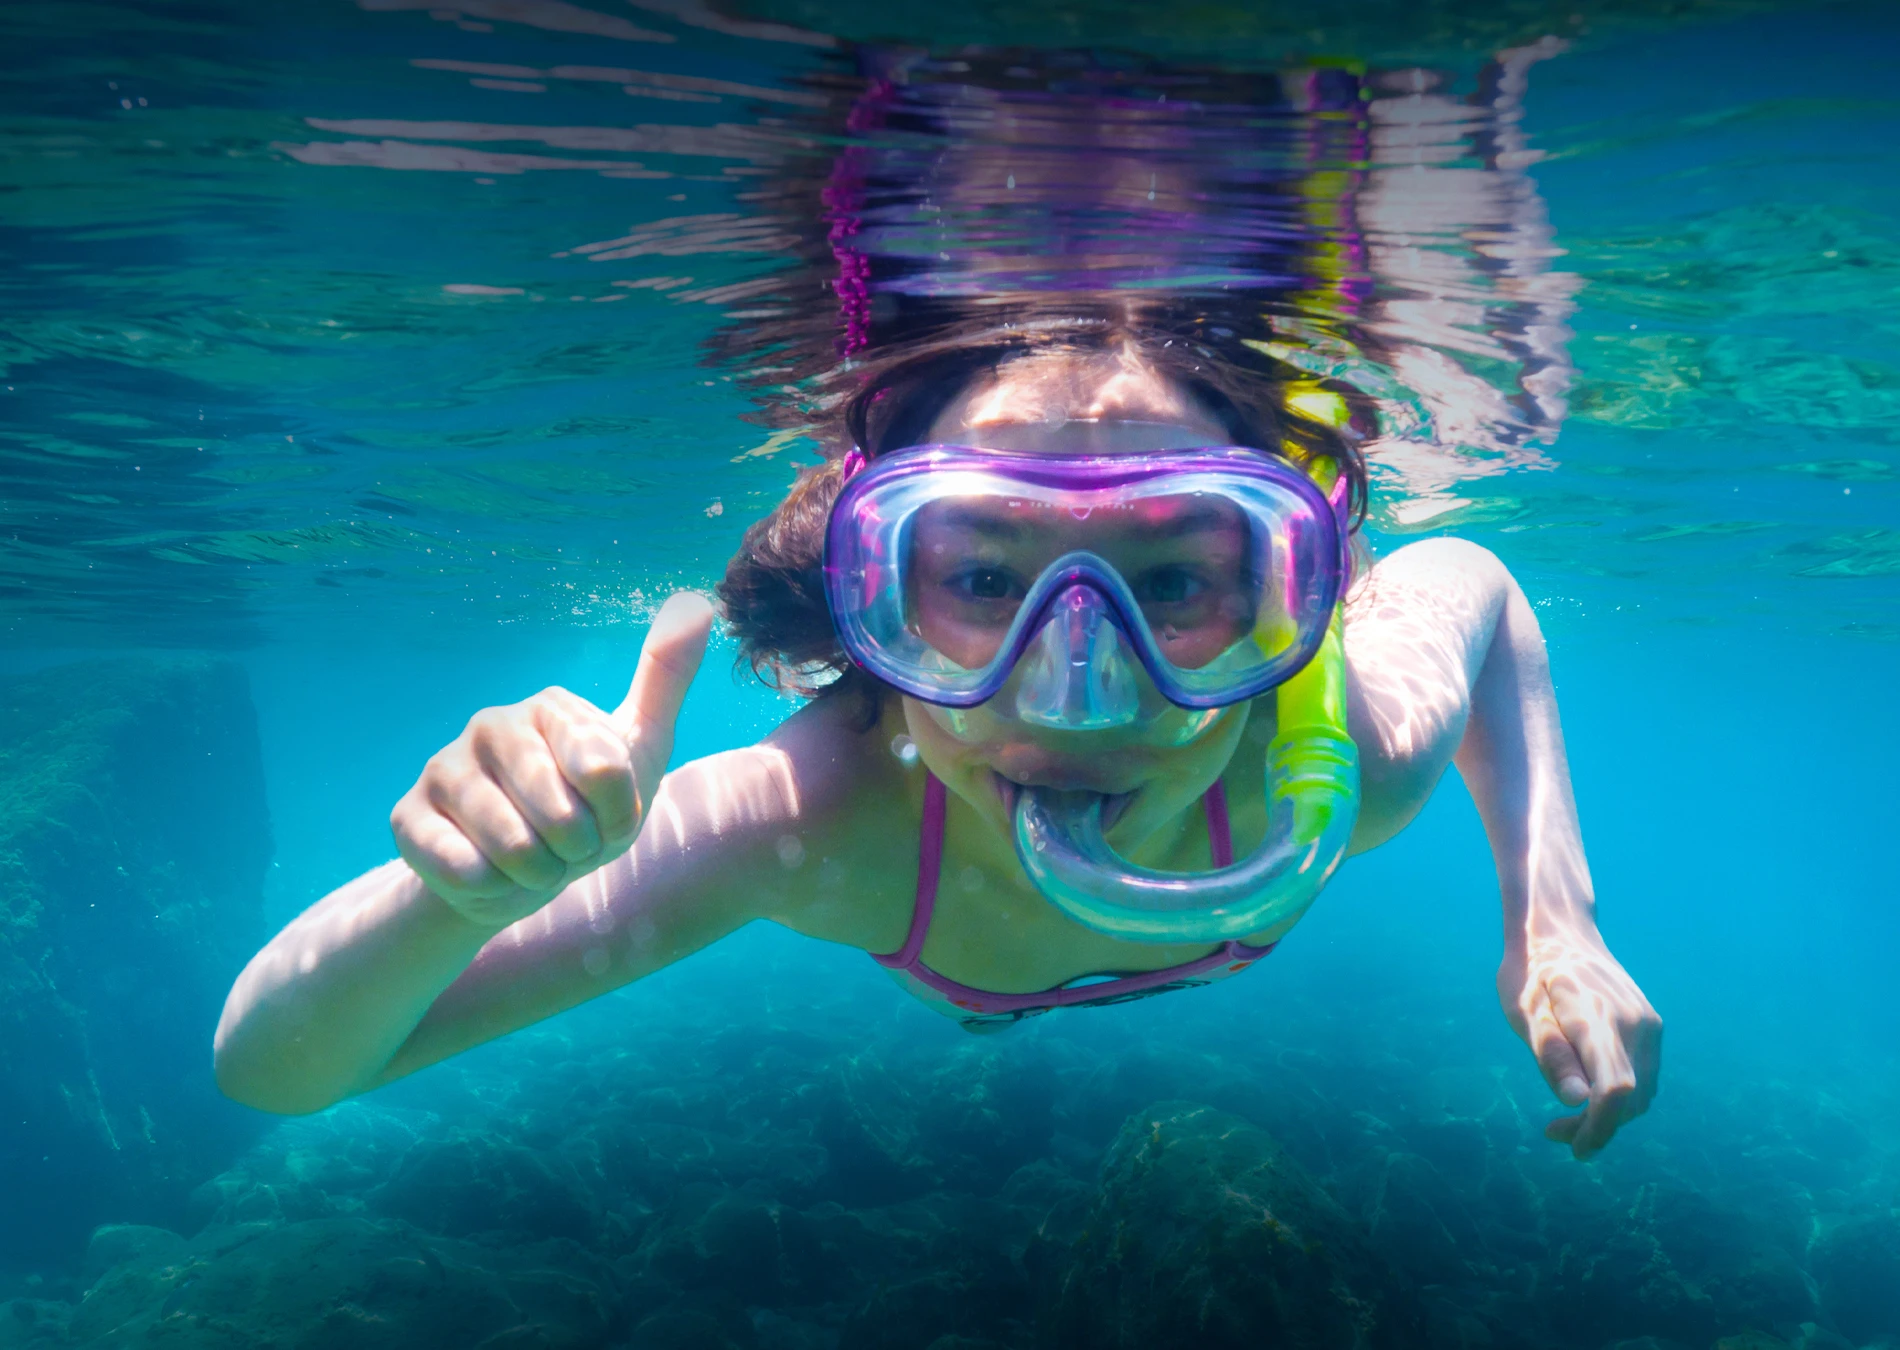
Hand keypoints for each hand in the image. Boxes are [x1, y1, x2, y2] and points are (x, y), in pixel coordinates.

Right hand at [391, 592, 713, 928]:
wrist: (520, 875)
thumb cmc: (587, 808)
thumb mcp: (639, 747)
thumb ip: (665, 679)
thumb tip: (696, 602)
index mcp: (550, 706)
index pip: (608, 773)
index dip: (618, 817)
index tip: (607, 814)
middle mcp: (491, 724)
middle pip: (562, 816)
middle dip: (578, 849)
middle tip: (568, 844)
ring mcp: (444, 767)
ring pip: (515, 847)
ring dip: (538, 873)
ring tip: (533, 858)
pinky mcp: (407, 818)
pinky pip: (467, 870)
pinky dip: (492, 888)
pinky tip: (488, 873)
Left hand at [1499, 929, 1661, 1159]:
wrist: (1558, 930)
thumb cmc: (1529, 972)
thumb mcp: (1524, 1012)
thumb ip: (1551, 1055)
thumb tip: (1578, 1102)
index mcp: (1599, 1018)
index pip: (1616, 1089)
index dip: (1600, 1128)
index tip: (1575, 1150)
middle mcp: (1636, 1023)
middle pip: (1632, 1097)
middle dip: (1597, 1127)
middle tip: (1553, 1133)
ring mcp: (1649, 1023)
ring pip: (1642, 1090)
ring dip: (1610, 1116)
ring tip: (1565, 1121)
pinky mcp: (1651, 1025)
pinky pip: (1643, 1074)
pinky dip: (1620, 1095)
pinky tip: (1586, 1094)